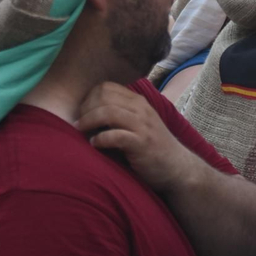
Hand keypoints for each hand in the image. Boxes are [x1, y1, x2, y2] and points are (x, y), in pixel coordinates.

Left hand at [78, 82, 200, 194]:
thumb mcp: (138, 123)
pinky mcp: (142, 143)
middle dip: (86, 109)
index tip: (82, 113)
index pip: (107, 87)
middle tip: (78, 123)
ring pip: (108, 112)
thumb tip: (89, 112)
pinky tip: (95, 144)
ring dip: (89, 121)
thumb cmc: (152, 147)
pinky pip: (115, 136)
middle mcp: (140, 109)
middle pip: (104, 97)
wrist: (176, 167)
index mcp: (138, 101)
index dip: (89, 98)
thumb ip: (121, 114)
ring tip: (81, 131)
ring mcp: (142, 125)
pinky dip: (101, 139)